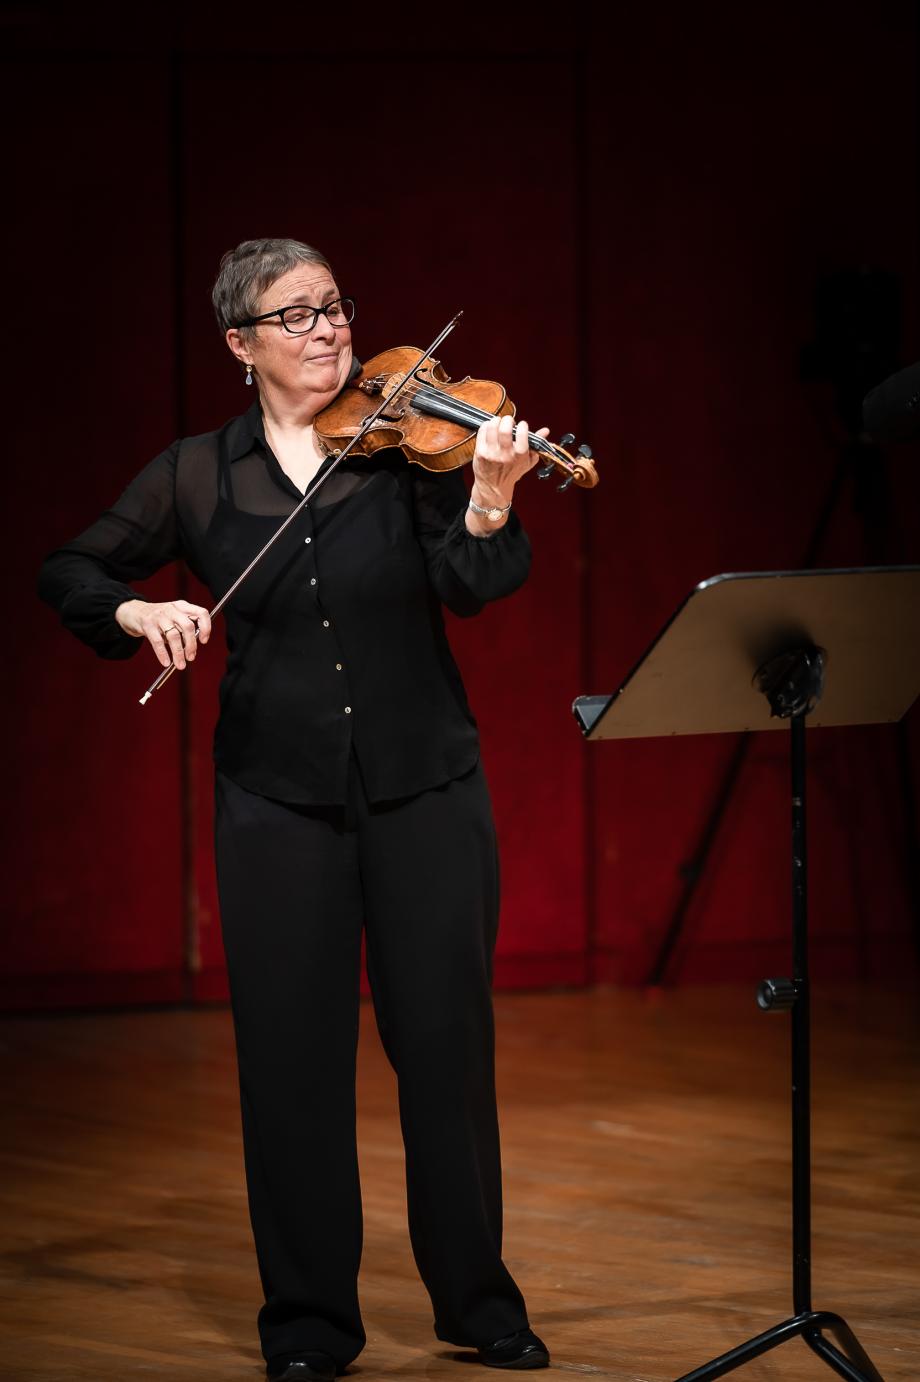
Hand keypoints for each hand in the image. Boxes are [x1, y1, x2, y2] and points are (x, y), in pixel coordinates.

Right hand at [115, 598, 211, 669]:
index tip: (203, 641)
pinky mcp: (147, 624)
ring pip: (174, 635)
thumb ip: (184, 629)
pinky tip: (166, 662)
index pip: (201, 613)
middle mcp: (172, 609)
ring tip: (180, 665)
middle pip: (188, 626)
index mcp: (182, 606)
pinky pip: (157, 642)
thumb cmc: (159, 619)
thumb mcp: (174, 617)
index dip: (206, 627)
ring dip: (178, 653)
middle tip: (191, 657)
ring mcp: (159, 616)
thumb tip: (192, 649)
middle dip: (191, 645)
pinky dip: (163, 654)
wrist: (134, 612)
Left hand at [467, 415, 550, 534]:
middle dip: (507, 420)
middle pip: (505, 428)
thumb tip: (545, 431)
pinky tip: (489, 429)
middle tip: (508, 422)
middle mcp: (506, 454)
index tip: (521, 426)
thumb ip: (537, 445)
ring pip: (492, 427)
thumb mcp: (528, 461)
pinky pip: (482, 432)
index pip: (522, 432)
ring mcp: (492, 453)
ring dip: (496, 421)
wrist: (494, 488)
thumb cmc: (512, 473)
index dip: (522, 425)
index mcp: (520, 455)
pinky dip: (486, 426)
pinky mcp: (480, 452)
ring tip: (498, 424)